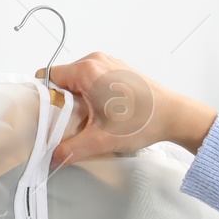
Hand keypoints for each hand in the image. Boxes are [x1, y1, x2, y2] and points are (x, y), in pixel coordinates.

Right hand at [44, 53, 218, 168]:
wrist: (174, 116)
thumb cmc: (144, 120)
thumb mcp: (101, 140)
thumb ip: (70, 150)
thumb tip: (52, 158)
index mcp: (88, 70)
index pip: (48, 77)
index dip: (44, 98)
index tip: (47, 116)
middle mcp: (96, 60)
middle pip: (61, 78)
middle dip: (60, 101)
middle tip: (69, 123)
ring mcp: (108, 62)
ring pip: (76, 79)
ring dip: (76, 99)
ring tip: (87, 119)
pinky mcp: (116, 69)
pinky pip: (91, 79)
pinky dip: (89, 94)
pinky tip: (99, 112)